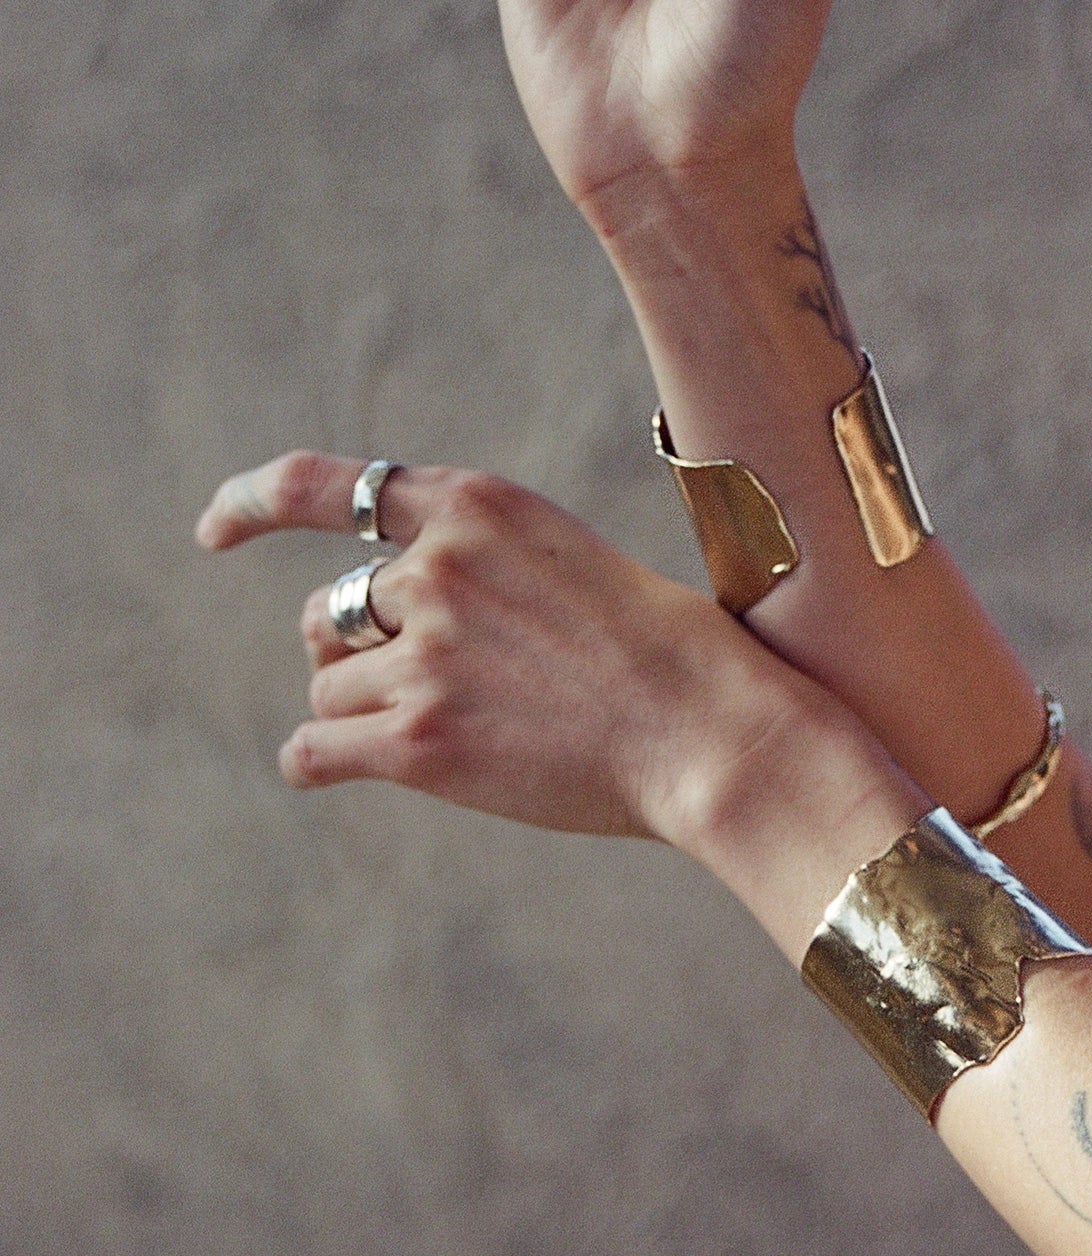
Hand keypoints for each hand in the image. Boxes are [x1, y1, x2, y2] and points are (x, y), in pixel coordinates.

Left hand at [194, 451, 806, 844]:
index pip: (324, 484)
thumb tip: (355, 626)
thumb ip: (469, 569)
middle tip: (433, 688)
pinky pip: (312, 752)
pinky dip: (325, 766)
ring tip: (462, 731)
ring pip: (329, 692)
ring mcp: (423, 653)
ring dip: (370, 716)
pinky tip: (360, 771)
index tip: (216, 530)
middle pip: (327, 617)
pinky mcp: (417, 739)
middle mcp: (435, 568)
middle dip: (358, 654)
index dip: (254, 502)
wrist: (710, 729)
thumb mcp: (562, 561)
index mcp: (476, 505)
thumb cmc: (655, 654)